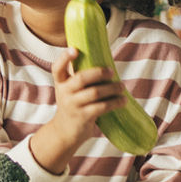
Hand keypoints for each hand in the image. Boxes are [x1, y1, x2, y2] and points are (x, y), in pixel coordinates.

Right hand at [29, 51, 127, 173]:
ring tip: (121, 86)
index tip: (74, 49)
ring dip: (112, 88)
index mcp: (61, 82)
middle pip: (81, 78)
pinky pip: (102, 107)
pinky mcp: (83, 117)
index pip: (57, 67)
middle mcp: (64, 92)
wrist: (65, 132)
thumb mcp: (70, 90)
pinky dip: (115, 102)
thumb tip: (102, 58)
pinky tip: (123, 101)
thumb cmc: (73, 104)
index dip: (65, 57)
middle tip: (111, 71)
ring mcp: (73, 105)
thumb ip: (79, 76)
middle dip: (99, 73)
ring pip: (95, 92)